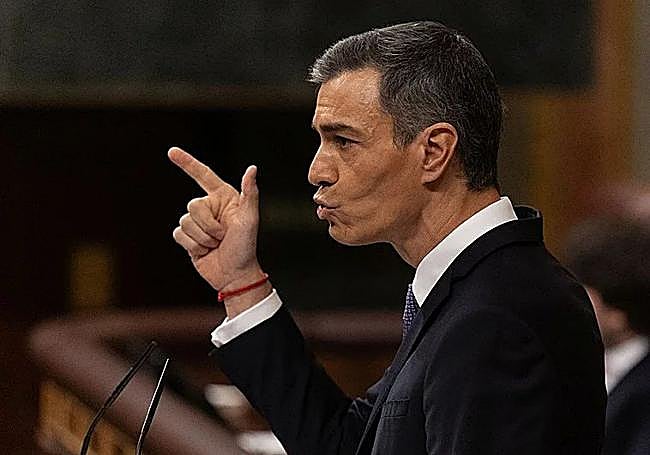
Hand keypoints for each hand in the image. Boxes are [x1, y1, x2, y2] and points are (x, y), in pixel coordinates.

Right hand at [169, 147, 268, 310]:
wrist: (235, 275)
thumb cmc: (246, 246)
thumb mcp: (250, 219)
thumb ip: (249, 193)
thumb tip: (252, 169)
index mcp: (224, 198)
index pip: (203, 175)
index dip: (187, 163)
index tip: (171, 152)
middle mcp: (210, 207)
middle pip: (193, 205)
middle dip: (208, 225)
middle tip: (223, 236)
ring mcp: (198, 223)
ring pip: (184, 221)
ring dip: (202, 238)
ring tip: (216, 245)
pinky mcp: (188, 238)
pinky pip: (178, 234)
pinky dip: (192, 245)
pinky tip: (204, 251)